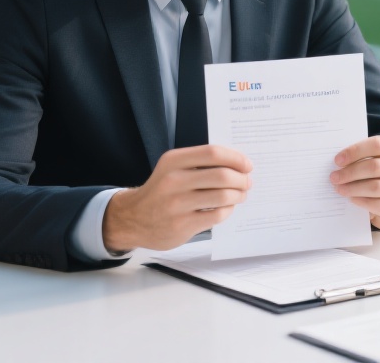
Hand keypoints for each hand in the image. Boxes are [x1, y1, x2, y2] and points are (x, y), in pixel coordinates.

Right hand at [103, 145, 252, 252]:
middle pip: (222, 175)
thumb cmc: (161, 190)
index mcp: (173, 161)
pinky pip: (217, 215)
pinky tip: (227, 208)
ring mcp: (177, 204)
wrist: (133, 218)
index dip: (235, 158)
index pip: (213, 153)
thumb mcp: (172, 168)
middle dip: (241, 179)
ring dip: (238, 195)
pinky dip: (228, 210)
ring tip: (240, 195)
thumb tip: (238, 164)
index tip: (247, 165)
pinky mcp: (182, 225)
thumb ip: (200, 163)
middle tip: (247, 182)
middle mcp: (174, 180)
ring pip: (223, 196)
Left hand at [330, 136, 379, 229]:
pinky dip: (361, 201)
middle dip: (351, 172)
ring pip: (376, 186)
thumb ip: (362, 157)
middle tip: (334, 177)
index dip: (355, 151)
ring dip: (353, 188)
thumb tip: (339, 161)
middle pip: (376, 166)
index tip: (338, 160)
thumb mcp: (375, 160)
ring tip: (339, 188)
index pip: (378, 144)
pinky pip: (377, 204)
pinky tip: (351, 198)